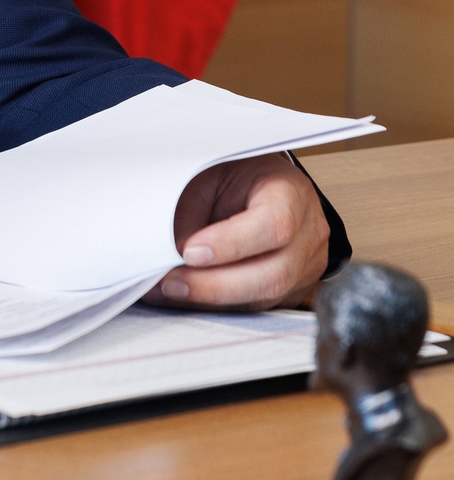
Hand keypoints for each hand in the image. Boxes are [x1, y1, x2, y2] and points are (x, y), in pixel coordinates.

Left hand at [143, 153, 329, 310]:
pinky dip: (220, 305)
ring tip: (173, 290)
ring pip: (264, 298)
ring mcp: (305, 266)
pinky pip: (257, 306)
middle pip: (272, 275)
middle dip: (215, 285)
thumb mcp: (210, 174)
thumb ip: (194, 212)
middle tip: (173, 282)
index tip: (190, 252)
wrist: (261, 182)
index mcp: (292, 193)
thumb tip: (170, 253)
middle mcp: (308, 234)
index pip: (274, 225)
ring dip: (212, 299)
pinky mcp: (293, 290)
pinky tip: (189, 297)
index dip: (231, 244)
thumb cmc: (238, 174)